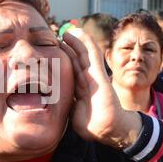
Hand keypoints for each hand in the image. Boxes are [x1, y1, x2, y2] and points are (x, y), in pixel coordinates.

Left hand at [61, 29, 141, 148]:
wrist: (108, 130)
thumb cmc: (92, 125)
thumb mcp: (74, 112)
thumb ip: (66, 103)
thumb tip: (53, 101)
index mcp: (81, 89)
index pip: (71, 70)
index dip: (64, 60)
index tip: (53, 51)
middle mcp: (87, 80)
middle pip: (76, 60)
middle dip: (68, 48)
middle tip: (59, 36)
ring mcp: (93, 76)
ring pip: (83, 54)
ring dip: (76, 41)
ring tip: (68, 31)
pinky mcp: (99, 75)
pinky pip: (92, 55)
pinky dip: (87, 43)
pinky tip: (81, 33)